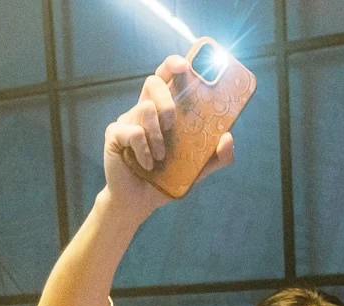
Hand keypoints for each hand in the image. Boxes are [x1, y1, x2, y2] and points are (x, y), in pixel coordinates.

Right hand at [101, 54, 233, 221]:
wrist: (140, 202)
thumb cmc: (167, 180)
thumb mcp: (198, 170)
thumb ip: (218, 156)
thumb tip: (228, 137)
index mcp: (164, 110)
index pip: (168, 78)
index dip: (173, 65)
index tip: (186, 65)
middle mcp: (145, 110)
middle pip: (153, 82)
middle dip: (166, 99)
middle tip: (172, 123)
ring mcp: (128, 120)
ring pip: (144, 108)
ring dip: (157, 135)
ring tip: (160, 156)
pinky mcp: (115, 134)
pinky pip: (132, 132)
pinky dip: (143, 150)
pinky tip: (147, 164)